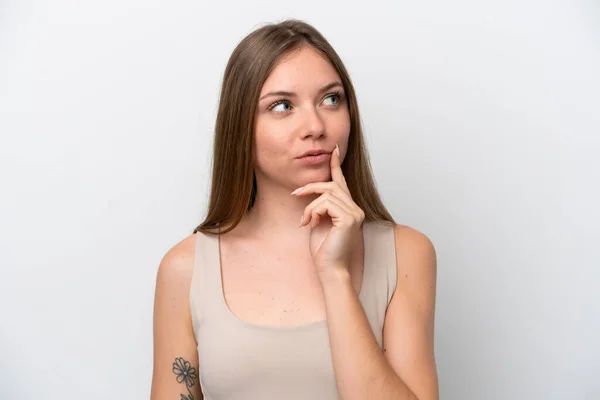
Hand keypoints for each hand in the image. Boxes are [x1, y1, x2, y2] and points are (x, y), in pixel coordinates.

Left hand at [291, 144, 364, 277]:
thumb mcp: (319, 222)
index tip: (333, 150)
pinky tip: (310, 224)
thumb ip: (320, 206)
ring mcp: (355, 213)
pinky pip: (326, 204)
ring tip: (305, 221)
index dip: (336, 165)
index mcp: (349, 208)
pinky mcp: (349, 218)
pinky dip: (313, 211)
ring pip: (327, 194)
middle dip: (311, 187)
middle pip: (332, 184)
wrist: (329, 268)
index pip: (342, 182)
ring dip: (310, 206)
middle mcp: (356, 208)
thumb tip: (312, 194)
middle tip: (295, 194)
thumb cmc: (323, 249)